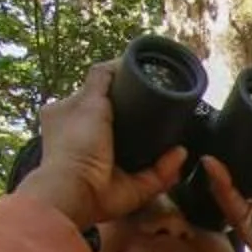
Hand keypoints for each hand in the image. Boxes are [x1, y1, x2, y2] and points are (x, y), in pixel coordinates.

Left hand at [12, 63, 186, 230]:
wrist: (77, 190)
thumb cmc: (75, 143)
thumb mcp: (86, 99)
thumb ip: (102, 77)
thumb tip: (123, 61)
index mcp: (71, 121)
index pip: (97, 100)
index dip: (119, 92)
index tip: (142, 84)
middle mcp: (91, 144)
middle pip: (124, 124)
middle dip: (145, 118)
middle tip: (165, 108)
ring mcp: (112, 167)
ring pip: (144, 150)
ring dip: (163, 143)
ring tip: (180, 130)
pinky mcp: (131, 188)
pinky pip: (156, 174)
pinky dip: (169, 165)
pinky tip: (180, 153)